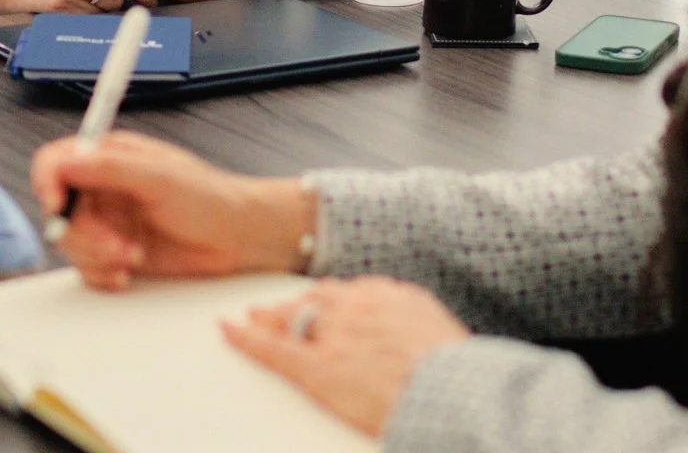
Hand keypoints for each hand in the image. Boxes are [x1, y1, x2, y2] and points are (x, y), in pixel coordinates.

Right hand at [29, 131, 316, 289]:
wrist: (239, 239)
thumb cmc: (210, 198)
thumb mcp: (160, 177)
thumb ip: (110, 168)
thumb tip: (67, 161)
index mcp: (109, 158)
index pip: (56, 162)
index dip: (47, 183)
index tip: (56, 206)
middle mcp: (103, 189)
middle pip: (59, 210)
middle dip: (82, 233)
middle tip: (115, 245)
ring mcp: (108, 223)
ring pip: (71, 243)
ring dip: (97, 256)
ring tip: (132, 256)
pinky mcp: (115, 253)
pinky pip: (88, 268)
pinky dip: (102, 274)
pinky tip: (127, 273)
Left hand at [222, 277, 469, 437]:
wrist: (457, 396)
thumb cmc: (460, 379)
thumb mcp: (444, 337)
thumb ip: (418, 330)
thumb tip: (416, 342)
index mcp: (393, 297)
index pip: (351, 292)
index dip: (332, 301)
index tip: (326, 304)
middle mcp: (360, 307)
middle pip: (318, 299)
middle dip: (298, 304)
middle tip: (277, 308)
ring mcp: (337, 337)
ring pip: (293, 317)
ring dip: (272, 317)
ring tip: (254, 318)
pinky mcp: (318, 369)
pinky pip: (272, 348)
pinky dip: (245, 339)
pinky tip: (227, 330)